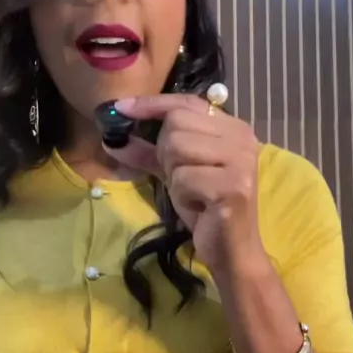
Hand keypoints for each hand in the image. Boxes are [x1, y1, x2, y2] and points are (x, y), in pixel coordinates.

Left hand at [107, 95, 263, 273]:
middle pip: (176, 125)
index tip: (121, 108)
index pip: (186, 102)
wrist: (232, 250)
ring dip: (174, 176)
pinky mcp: (233, 186)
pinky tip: (200, 206)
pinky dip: (182, 195)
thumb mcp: (175, 174)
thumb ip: (148, 153)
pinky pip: (183, 178)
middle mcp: (241, 138)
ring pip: (176, 148)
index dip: (151, 104)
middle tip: (182, 178)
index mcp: (232, 129)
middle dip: (166, 154)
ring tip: (193, 192)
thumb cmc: (206, 209)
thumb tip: (112, 138)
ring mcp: (240, 161)